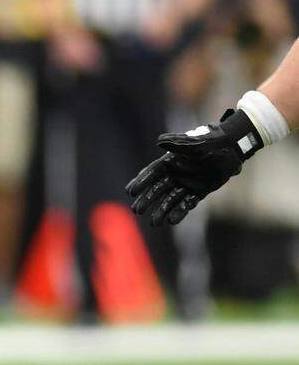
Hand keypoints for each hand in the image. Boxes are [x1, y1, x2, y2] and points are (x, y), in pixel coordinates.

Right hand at [127, 109, 261, 225]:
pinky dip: (179, 212)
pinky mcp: (198, 192)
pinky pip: (187, 204)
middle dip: (147, 200)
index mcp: (171, 161)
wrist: (233, 147)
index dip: (141, 182)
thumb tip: (159, 142)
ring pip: (170, 200)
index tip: (130, 192)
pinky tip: (171, 221)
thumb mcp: (196, 142)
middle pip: (158, 189)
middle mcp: (176, 174)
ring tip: (154, 222)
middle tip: (137, 210)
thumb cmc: (213, 141)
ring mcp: (187, 184)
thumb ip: (178, 144)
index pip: (152, 173)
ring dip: (161, 210)